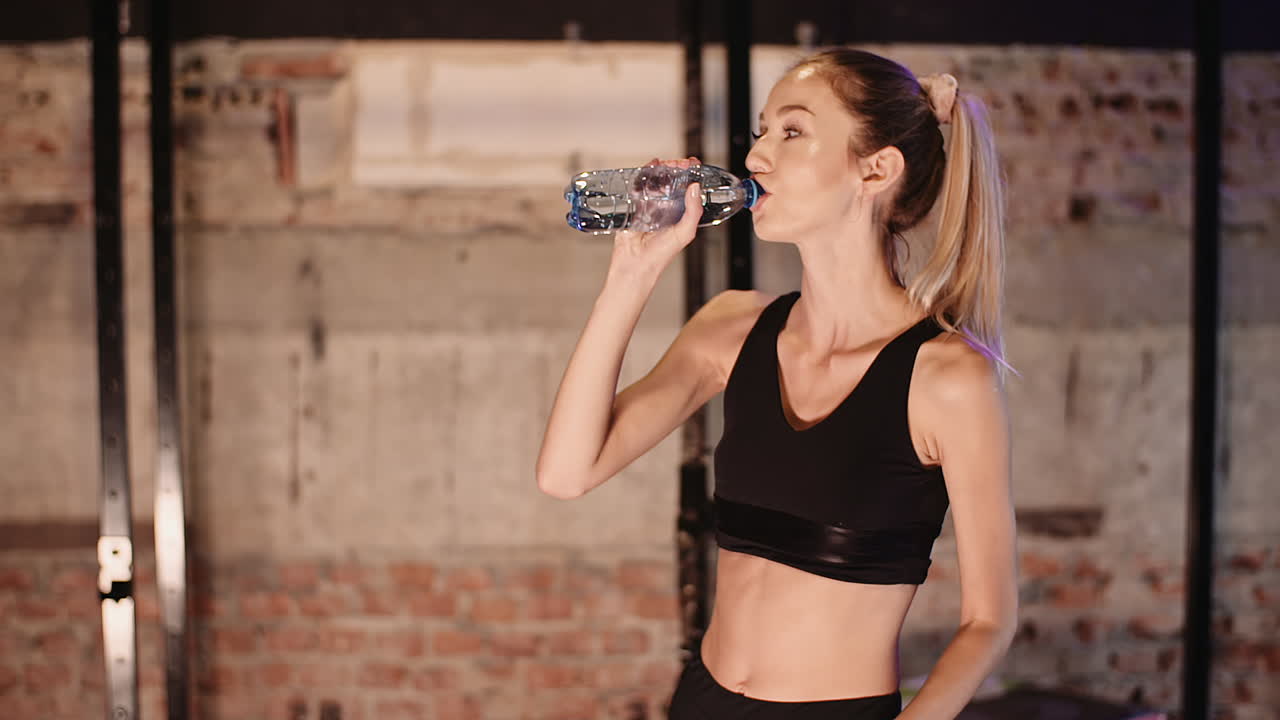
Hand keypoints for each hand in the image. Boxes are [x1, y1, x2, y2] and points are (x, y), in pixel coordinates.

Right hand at [607, 157, 703, 280]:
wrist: (635, 265)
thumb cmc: (660, 255)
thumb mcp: (685, 233)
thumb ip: (694, 211)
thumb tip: (695, 187)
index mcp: (681, 215)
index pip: (688, 190)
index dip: (692, 176)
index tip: (694, 164)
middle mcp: (666, 209)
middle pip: (672, 182)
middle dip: (676, 169)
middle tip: (678, 163)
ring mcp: (650, 207)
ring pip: (656, 182)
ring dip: (661, 170)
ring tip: (665, 163)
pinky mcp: (634, 207)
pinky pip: (639, 187)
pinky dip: (644, 175)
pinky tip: (649, 168)